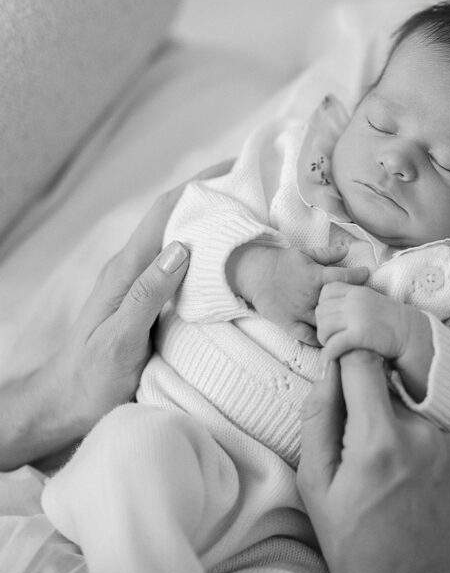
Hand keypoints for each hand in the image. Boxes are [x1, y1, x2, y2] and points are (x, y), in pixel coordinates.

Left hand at [51, 162, 233, 440]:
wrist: (67, 405)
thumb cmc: (92, 379)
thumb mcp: (119, 340)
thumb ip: (146, 295)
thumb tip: (182, 248)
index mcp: (127, 270)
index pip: (165, 211)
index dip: (199, 184)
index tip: (236, 167)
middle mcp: (135, 268)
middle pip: (177, 217)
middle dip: (215, 195)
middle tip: (260, 188)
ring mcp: (143, 283)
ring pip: (184, 239)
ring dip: (216, 222)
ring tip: (258, 216)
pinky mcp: (152, 300)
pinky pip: (187, 265)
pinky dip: (213, 252)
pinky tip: (237, 261)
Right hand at [229, 244, 367, 344]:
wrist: (253, 273)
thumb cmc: (280, 262)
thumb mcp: (304, 253)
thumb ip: (327, 254)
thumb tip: (347, 249)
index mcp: (316, 276)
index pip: (345, 277)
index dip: (359, 276)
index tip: (367, 275)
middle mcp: (310, 296)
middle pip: (339, 304)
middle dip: (352, 304)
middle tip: (362, 304)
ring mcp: (299, 311)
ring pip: (326, 323)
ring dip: (338, 325)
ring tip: (350, 326)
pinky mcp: (288, 323)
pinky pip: (307, 336)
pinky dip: (319, 340)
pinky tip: (330, 340)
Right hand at [298, 350, 449, 572]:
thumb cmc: (351, 544)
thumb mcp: (315, 484)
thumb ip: (319, 416)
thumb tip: (330, 367)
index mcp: (380, 439)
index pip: (365, 359)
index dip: (348, 357)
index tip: (339, 364)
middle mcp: (426, 435)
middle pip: (393, 382)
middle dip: (372, 396)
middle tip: (358, 435)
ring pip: (419, 405)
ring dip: (402, 418)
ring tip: (389, 465)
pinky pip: (442, 427)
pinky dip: (426, 438)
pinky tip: (415, 476)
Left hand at [315, 283, 433, 399]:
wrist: (411, 333)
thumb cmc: (389, 320)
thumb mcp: (369, 301)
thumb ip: (350, 300)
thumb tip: (328, 308)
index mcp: (356, 291)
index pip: (326, 292)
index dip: (324, 306)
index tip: (332, 318)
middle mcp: (354, 301)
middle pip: (321, 311)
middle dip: (322, 326)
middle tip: (332, 336)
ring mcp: (356, 317)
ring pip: (323, 328)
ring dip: (325, 340)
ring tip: (334, 347)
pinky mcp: (359, 335)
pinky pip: (333, 344)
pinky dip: (329, 354)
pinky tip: (333, 358)